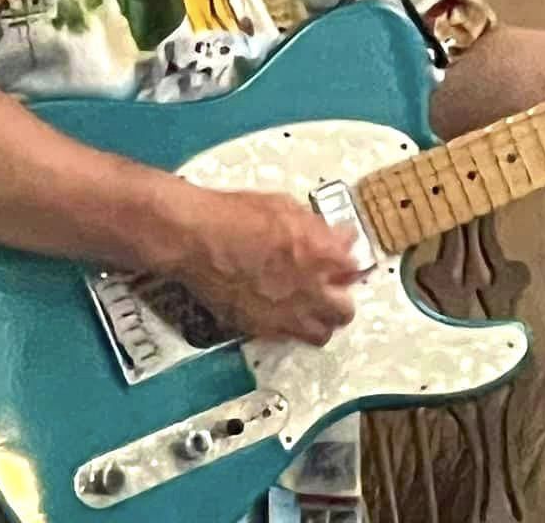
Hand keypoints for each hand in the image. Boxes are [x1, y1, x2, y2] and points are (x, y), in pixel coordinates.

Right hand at [159, 187, 366, 344]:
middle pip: (344, 311)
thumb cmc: (232, 214)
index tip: (337, 257)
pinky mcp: (260, 328)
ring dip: (317, 320)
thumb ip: (315, 227)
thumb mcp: (280, 206)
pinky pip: (286, 337)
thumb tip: (339, 238)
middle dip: (339, 298)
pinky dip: (287, 326)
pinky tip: (277, 311)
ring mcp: (286, 315)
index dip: (345, 262)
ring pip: (319, 333)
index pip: (353, 267)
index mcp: (321, 255)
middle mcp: (311, 292)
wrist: (191, 237)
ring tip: (305, 307)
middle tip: (326, 287)